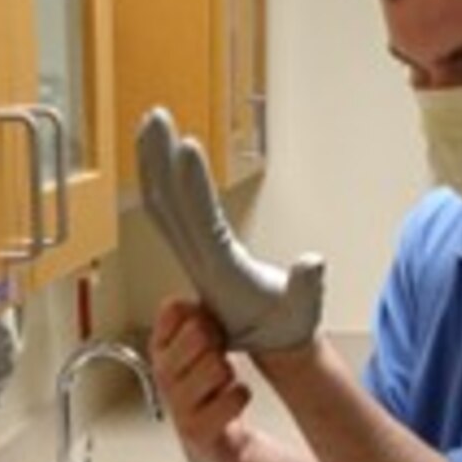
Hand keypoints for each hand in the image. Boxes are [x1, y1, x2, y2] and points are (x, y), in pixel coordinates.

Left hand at [136, 108, 323, 350]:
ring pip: (163, 204)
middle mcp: (199, 259)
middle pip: (170, 205)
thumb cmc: (286, 326)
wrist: (270, 345)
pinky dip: (162, 178)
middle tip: (155, 116)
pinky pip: (170, 210)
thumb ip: (307, 289)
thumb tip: (312, 262)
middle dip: (159, 160)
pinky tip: (162, 153)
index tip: (188, 148)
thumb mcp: (303, 312)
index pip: (202, 222)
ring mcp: (193, 253)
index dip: (192, 186)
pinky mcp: (196, 247)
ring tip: (150, 121)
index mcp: (222, 272)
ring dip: (152, 163)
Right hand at [148, 298, 252, 461]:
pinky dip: (239, 397)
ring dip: (229, 374)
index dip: (200, 313)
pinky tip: (229, 402)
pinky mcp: (195, 430)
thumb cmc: (209, 386)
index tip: (208, 325)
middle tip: (218, 356)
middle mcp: (163, 374)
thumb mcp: (198, 347)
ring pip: (217, 366)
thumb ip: (195, 317)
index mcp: (160, 347)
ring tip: (221, 384)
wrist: (216, 441)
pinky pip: (233, 397)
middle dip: (217, 342)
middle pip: (198, 333)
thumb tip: (197, 294)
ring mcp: (177, 404)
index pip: (174, 310)